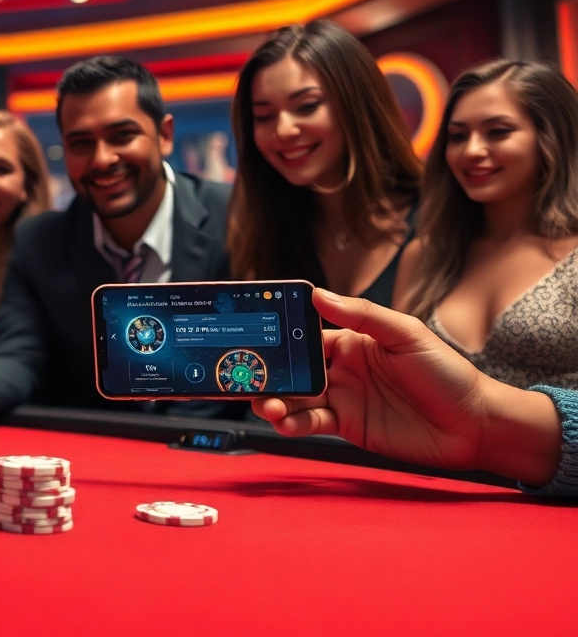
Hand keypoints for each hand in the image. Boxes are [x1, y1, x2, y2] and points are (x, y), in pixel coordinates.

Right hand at [253, 289, 491, 470]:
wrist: (472, 426)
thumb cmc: (447, 373)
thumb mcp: (407, 334)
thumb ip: (362, 315)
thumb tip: (318, 294)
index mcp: (352, 341)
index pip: (305, 333)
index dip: (280, 334)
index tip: (255, 333)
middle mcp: (341, 368)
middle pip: (292, 368)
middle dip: (268, 372)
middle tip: (248, 376)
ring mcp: (342, 399)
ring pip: (294, 397)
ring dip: (274, 400)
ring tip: (267, 405)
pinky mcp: (346, 427)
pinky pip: (310, 424)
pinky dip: (292, 424)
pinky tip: (286, 423)